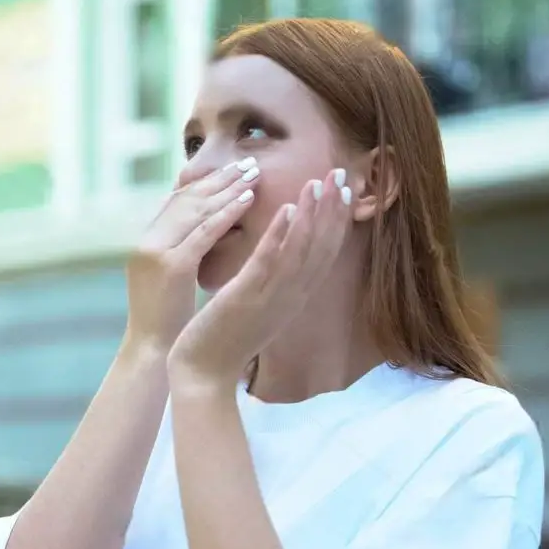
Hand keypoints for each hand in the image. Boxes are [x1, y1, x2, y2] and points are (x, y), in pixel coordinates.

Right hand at [125, 158, 260, 351]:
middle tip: (249, 163)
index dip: (206, 185)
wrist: (150, 354)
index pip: (177, 202)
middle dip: (219, 180)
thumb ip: (185, 251)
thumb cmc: (166, 321)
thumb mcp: (172, 278)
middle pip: (185, 199)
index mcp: (146, 242)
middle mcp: (147, 241)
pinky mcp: (171, 266)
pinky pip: (204, 232)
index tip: (233, 172)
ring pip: (195, 209)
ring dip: (226, 188)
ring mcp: (157, 252)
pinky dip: (226, 213)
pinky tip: (248, 200)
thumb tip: (212, 231)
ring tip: (253, 174)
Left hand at [168, 168, 352, 384]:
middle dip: (333, 210)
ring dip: (312, 215)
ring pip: (300, 251)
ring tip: (318, 182)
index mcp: (292, 298)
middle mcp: (289, 298)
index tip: (344, 191)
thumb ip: (272, 285)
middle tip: (342, 175)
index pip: (323, 254)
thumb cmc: (226, 339)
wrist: (204, 374)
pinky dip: (281, 236)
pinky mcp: (246, 298)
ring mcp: (270, 298)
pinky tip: (288, 209)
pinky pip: (268, 263)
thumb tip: (281, 258)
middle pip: (321, 249)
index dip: (336, 222)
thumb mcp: (257, 307)